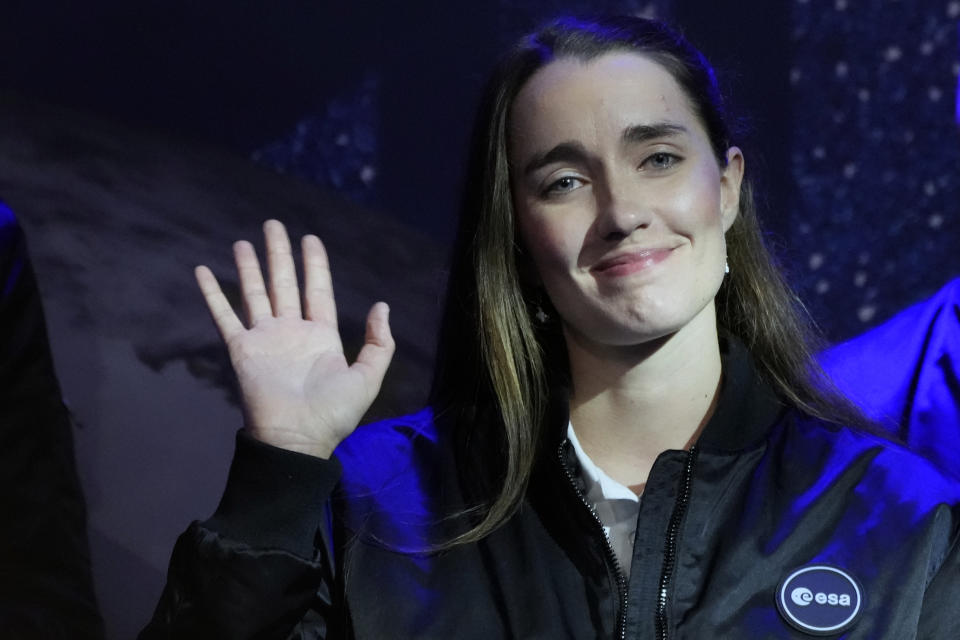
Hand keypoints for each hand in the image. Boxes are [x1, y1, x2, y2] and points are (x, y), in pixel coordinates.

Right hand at [195, 219, 394, 457]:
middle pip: (284, 283)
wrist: (297, 438)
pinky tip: (203, 271)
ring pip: (255, 293)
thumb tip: (381, 306)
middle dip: (280, 254)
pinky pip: (224, 315)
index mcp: (321, 337)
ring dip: (249, 267)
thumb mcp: (367, 377)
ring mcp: (265, 338)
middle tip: (274, 225)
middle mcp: (291, 332)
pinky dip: (212, 293)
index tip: (310, 238)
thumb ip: (377, 342)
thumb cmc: (334, 413)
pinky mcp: (242, 348)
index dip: (315, 265)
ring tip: (243, 241)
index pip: (317, 290)